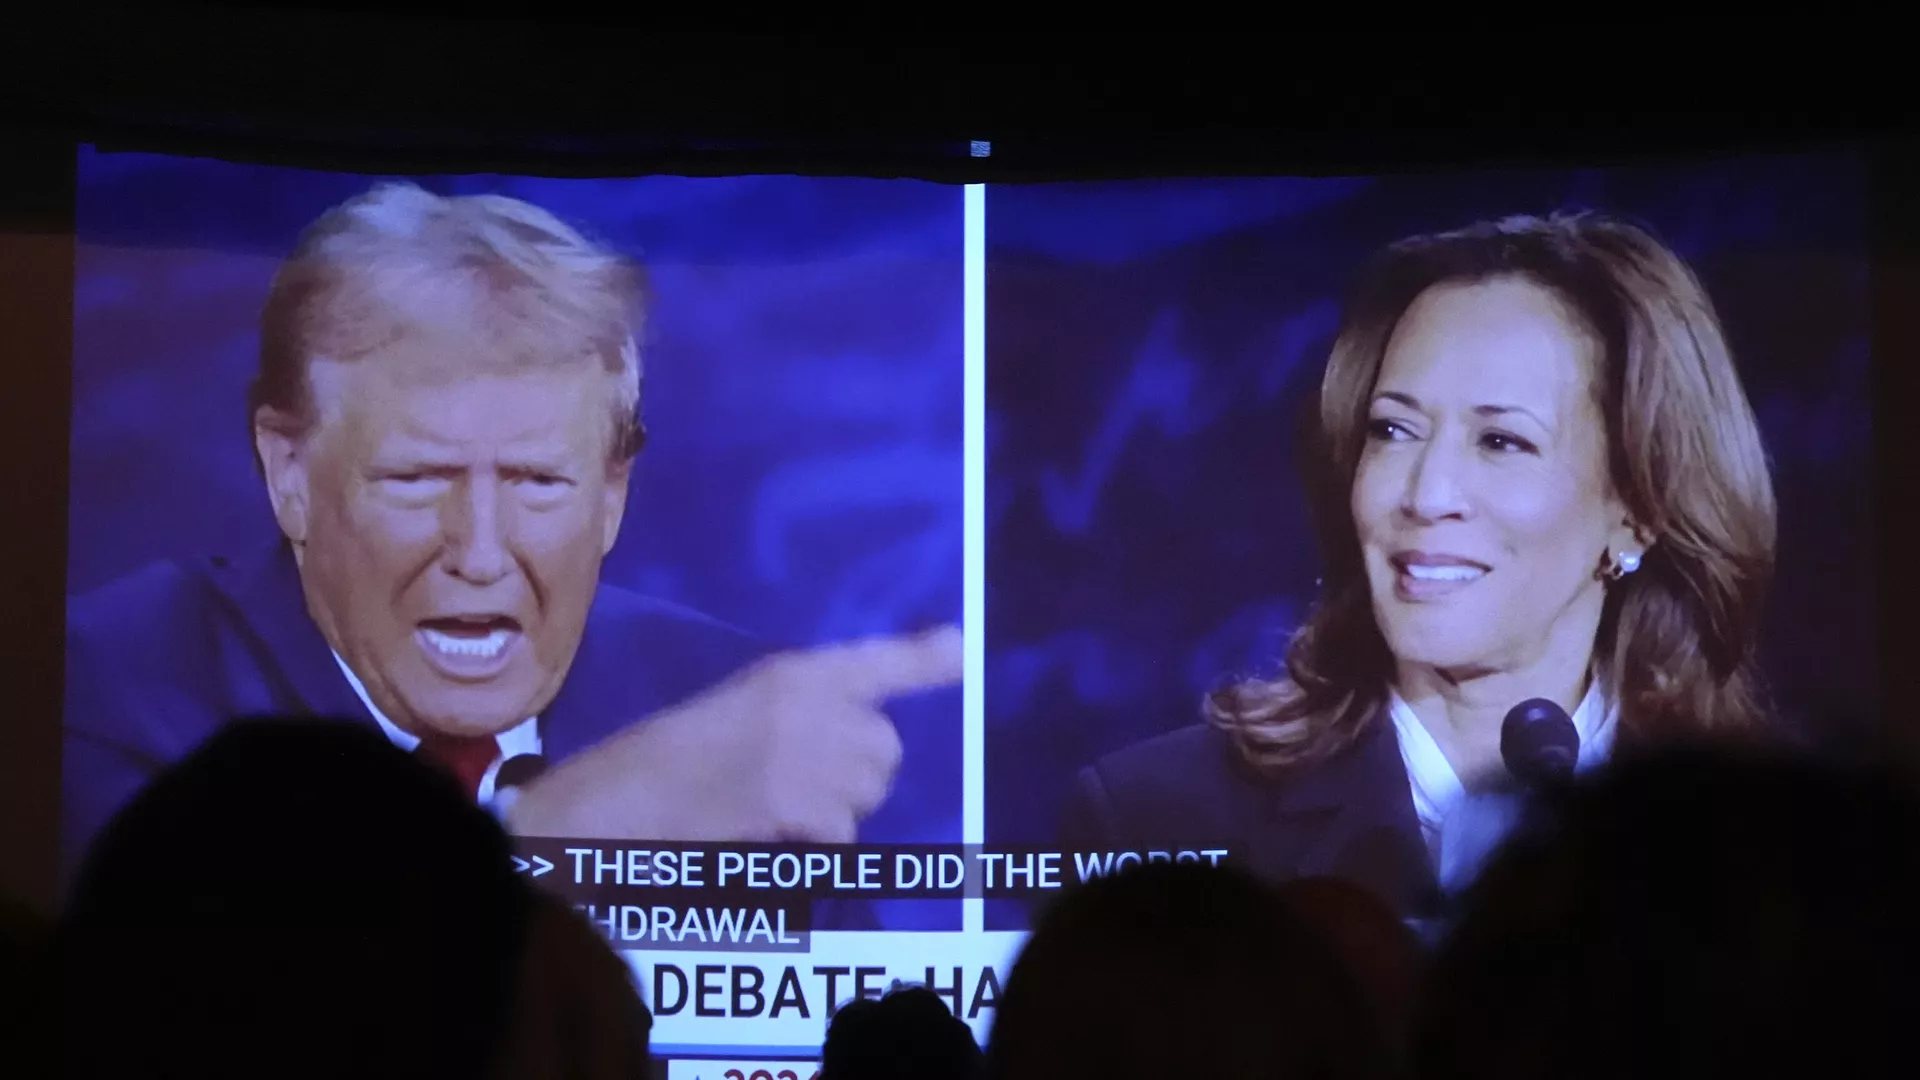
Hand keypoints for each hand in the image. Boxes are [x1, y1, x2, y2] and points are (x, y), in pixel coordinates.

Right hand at [506, 626, 962, 842]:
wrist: (625, 797)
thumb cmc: (677, 757)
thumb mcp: (743, 709)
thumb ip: (809, 712)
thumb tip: (875, 742)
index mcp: (791, 673)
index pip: (874, 661)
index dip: (921, 659)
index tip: (961, 649)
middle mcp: (807, 702)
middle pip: (886, 746)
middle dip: (862, 773)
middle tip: (811, 786)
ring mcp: (802, 750)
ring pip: (868, 791)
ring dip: (842, 811)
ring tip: (786, 809)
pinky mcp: (793, 799)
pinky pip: (843, 832)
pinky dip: (820, 845)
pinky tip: (779, 836)